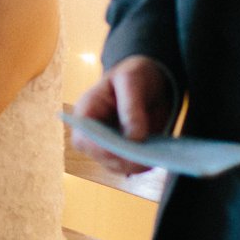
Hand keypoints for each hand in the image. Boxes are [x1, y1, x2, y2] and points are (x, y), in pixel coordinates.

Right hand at [72, 56, 173, 175]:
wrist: (150, 79)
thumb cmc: (134, 74)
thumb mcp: (131, 80)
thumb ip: (131, 107)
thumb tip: (134, 138)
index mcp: (87, 111)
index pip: (83, 139)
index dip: (100, 149)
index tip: (124, 150)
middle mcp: (94, 132)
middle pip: (100, 157)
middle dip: (122, 160)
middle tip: (147, 157)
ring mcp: (110, 143)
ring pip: (116, 165)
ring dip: (135, 165)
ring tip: (155, 157)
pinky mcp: (127, 150)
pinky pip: (132, 165)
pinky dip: (144, 164)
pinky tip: (157, 157)